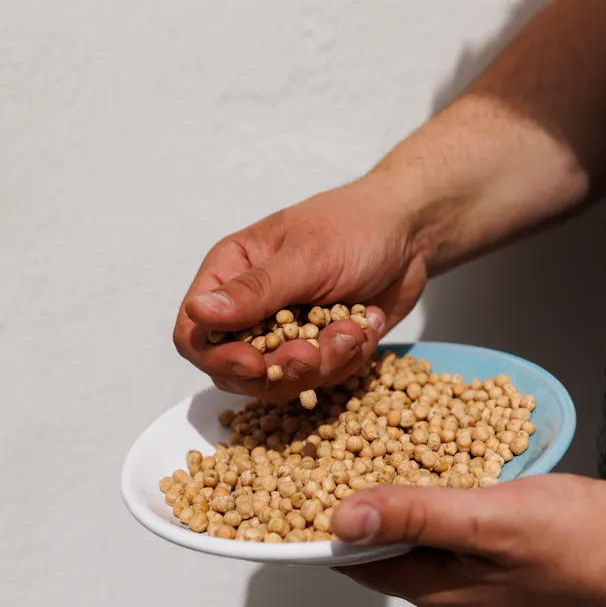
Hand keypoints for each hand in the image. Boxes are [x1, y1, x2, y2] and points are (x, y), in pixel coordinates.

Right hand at [173, 173, 430, 402]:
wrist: (411, 233)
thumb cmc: (355, 226)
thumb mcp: (304, 257)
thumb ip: (254, 291)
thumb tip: (198, 313)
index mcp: (231, 274)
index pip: (194, 334)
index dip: (217, 358)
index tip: (254, 363)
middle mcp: (250, 308)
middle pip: (235, 370)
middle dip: (280, 367)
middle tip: (317, 351)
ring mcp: (284, 332)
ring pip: (281, 380)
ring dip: (321, 365)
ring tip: (351, 331)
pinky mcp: (318, 348)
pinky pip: (321, 378)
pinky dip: (346, 360)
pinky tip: (366, 325)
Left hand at [331, 475, 605, 606]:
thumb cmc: (588, 541)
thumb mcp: (493, 519)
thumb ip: (418, 516)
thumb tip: (342, 519)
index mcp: (443, 593)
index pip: (359, 564)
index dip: (329, 528)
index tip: (305, 489)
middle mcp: (456, 599)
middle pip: (387, 556)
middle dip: (362, 513)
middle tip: (339, 462)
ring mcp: (485, 588)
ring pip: (422, 547)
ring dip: (402, 510)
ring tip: (383, 461)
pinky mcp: (510, 570)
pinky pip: (456, 542)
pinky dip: (439, 511)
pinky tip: (444, 480)